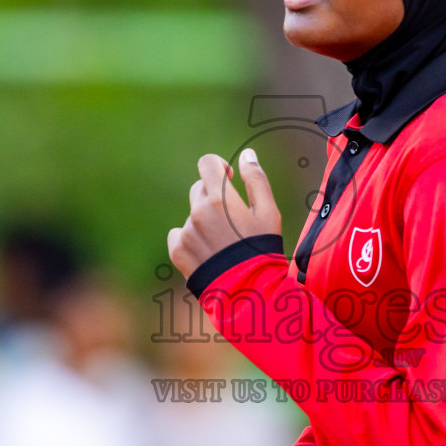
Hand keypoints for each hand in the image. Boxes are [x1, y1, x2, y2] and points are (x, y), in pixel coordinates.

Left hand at [168, 150, 281, 279]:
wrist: (247, 290)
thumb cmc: (262, 249)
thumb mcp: (268, 212)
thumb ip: (256, 179)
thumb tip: (247, 155)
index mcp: (220, 198)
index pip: (207, 163)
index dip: (218, 167)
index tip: (228, 180)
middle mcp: (198, 212)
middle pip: (199, 190)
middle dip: (214, 198)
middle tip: (232, 221)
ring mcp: (186, 232)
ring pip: (193, 215)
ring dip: (205, 222)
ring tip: (224, 245)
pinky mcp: (177, 250)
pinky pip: (179, 234)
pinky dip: (190, 239)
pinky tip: (208, 254)